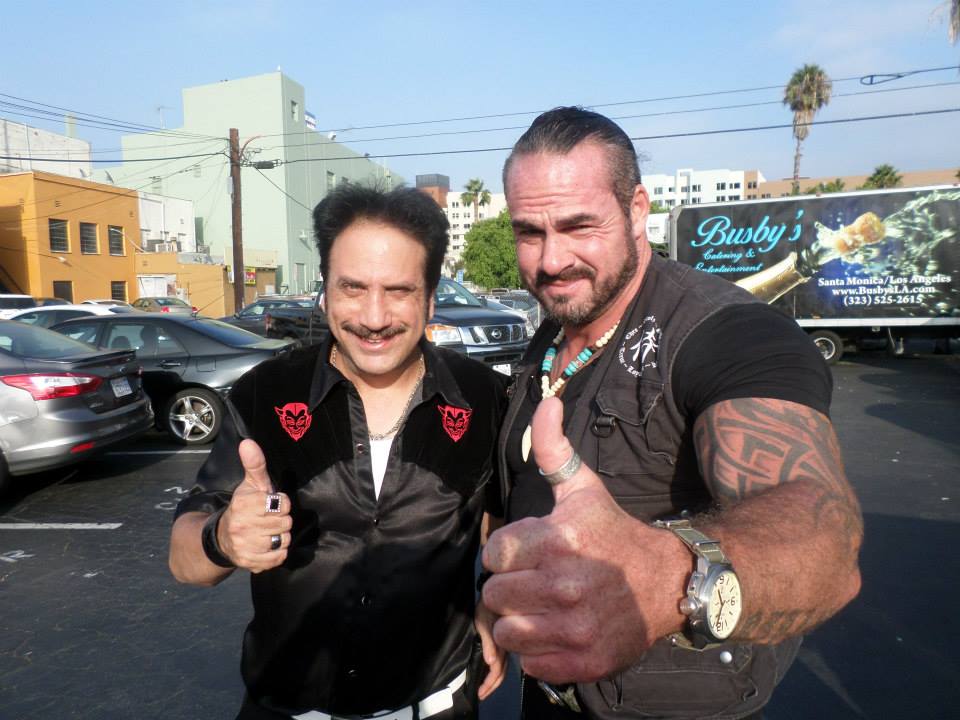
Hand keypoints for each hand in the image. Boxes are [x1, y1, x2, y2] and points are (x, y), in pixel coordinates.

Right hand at [217, 439, 292, 572]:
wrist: (222, 537)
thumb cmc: (244, 507)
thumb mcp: (251, 484)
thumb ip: (255, 464)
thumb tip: (248, 442)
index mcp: (243, 504)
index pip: (282, 503)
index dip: (281, 503)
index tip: (270, 504)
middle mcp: (241, 526)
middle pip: (285, 523)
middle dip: (281, 520)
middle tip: (268, 520)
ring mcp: (244, 546)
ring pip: (284, 540)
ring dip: (280, 536)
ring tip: (267, 532)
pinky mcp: (250, 563)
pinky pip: (279, 558)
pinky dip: (278, 553)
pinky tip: (267, 546)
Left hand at [475, 598, 506, 699]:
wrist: (497, 591)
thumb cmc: (489, 604)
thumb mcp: (484, 621)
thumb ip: (488, 642)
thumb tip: (491, 661)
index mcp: (502, 644)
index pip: (497, 671)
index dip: (489, 683)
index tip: (480, 692)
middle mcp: (506, 647)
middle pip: (501, 673)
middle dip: (491, 686)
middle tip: (481, 694)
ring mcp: (507, 645)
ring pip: (503, 668)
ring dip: (494, 680)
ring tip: (485, 687)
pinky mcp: (505, 641)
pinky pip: (503, 660)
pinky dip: (496, 670)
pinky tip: (490, 671)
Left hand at [481, 398, 688, 683]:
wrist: (670, 582)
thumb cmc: (615, 534)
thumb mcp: (584, 489)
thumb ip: (553, 449)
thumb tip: (546, 401)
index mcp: (557, 539)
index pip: (492, 554)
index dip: (506, 553)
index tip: (526, 553)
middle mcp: (563, 584)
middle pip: (493, 596)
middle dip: (509, 588)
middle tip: (533, 581)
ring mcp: (574, 626)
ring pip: (507, 633)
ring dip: (519, 622)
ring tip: (541, 608)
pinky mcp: (583, 661)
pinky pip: (531, 664)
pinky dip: (539, 652)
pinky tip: (557, 631)